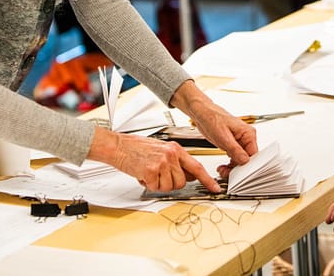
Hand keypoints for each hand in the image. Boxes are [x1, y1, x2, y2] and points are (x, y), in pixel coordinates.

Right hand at [88, 126, 221, 191]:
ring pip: (169, 187)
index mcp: (176, 149)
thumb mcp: (162, 150)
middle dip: (170, 183)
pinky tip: (142, 174)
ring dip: (158, 184)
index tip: (215, 188)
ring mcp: (162, 163)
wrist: (118, 146)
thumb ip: (176, 162)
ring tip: (149, 172)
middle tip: (159, 175)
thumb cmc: (137, 148)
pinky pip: (155, 188)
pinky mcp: (151, 171)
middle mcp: (171, 155)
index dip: (207, 179)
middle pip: (182, 182)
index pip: (197, 166)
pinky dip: (148, 185)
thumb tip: (188, 175)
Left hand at [170, 80, 257, 166]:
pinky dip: (229, 164)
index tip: (238, 173)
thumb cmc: (211, 118)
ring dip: (232, 168)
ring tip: (222, 170)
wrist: (201, 113)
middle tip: (227, 173)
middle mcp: (246, 137)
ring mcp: (239, 141)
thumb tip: (244, 161)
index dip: (246, 166)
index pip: (253, 155)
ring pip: (241, 160)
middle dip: (237, 168)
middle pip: (248, 159)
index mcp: (248, 133)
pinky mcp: (232, 144)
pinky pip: (235, 158)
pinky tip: (223, 167)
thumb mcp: (223, 136)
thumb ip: (235, 150)